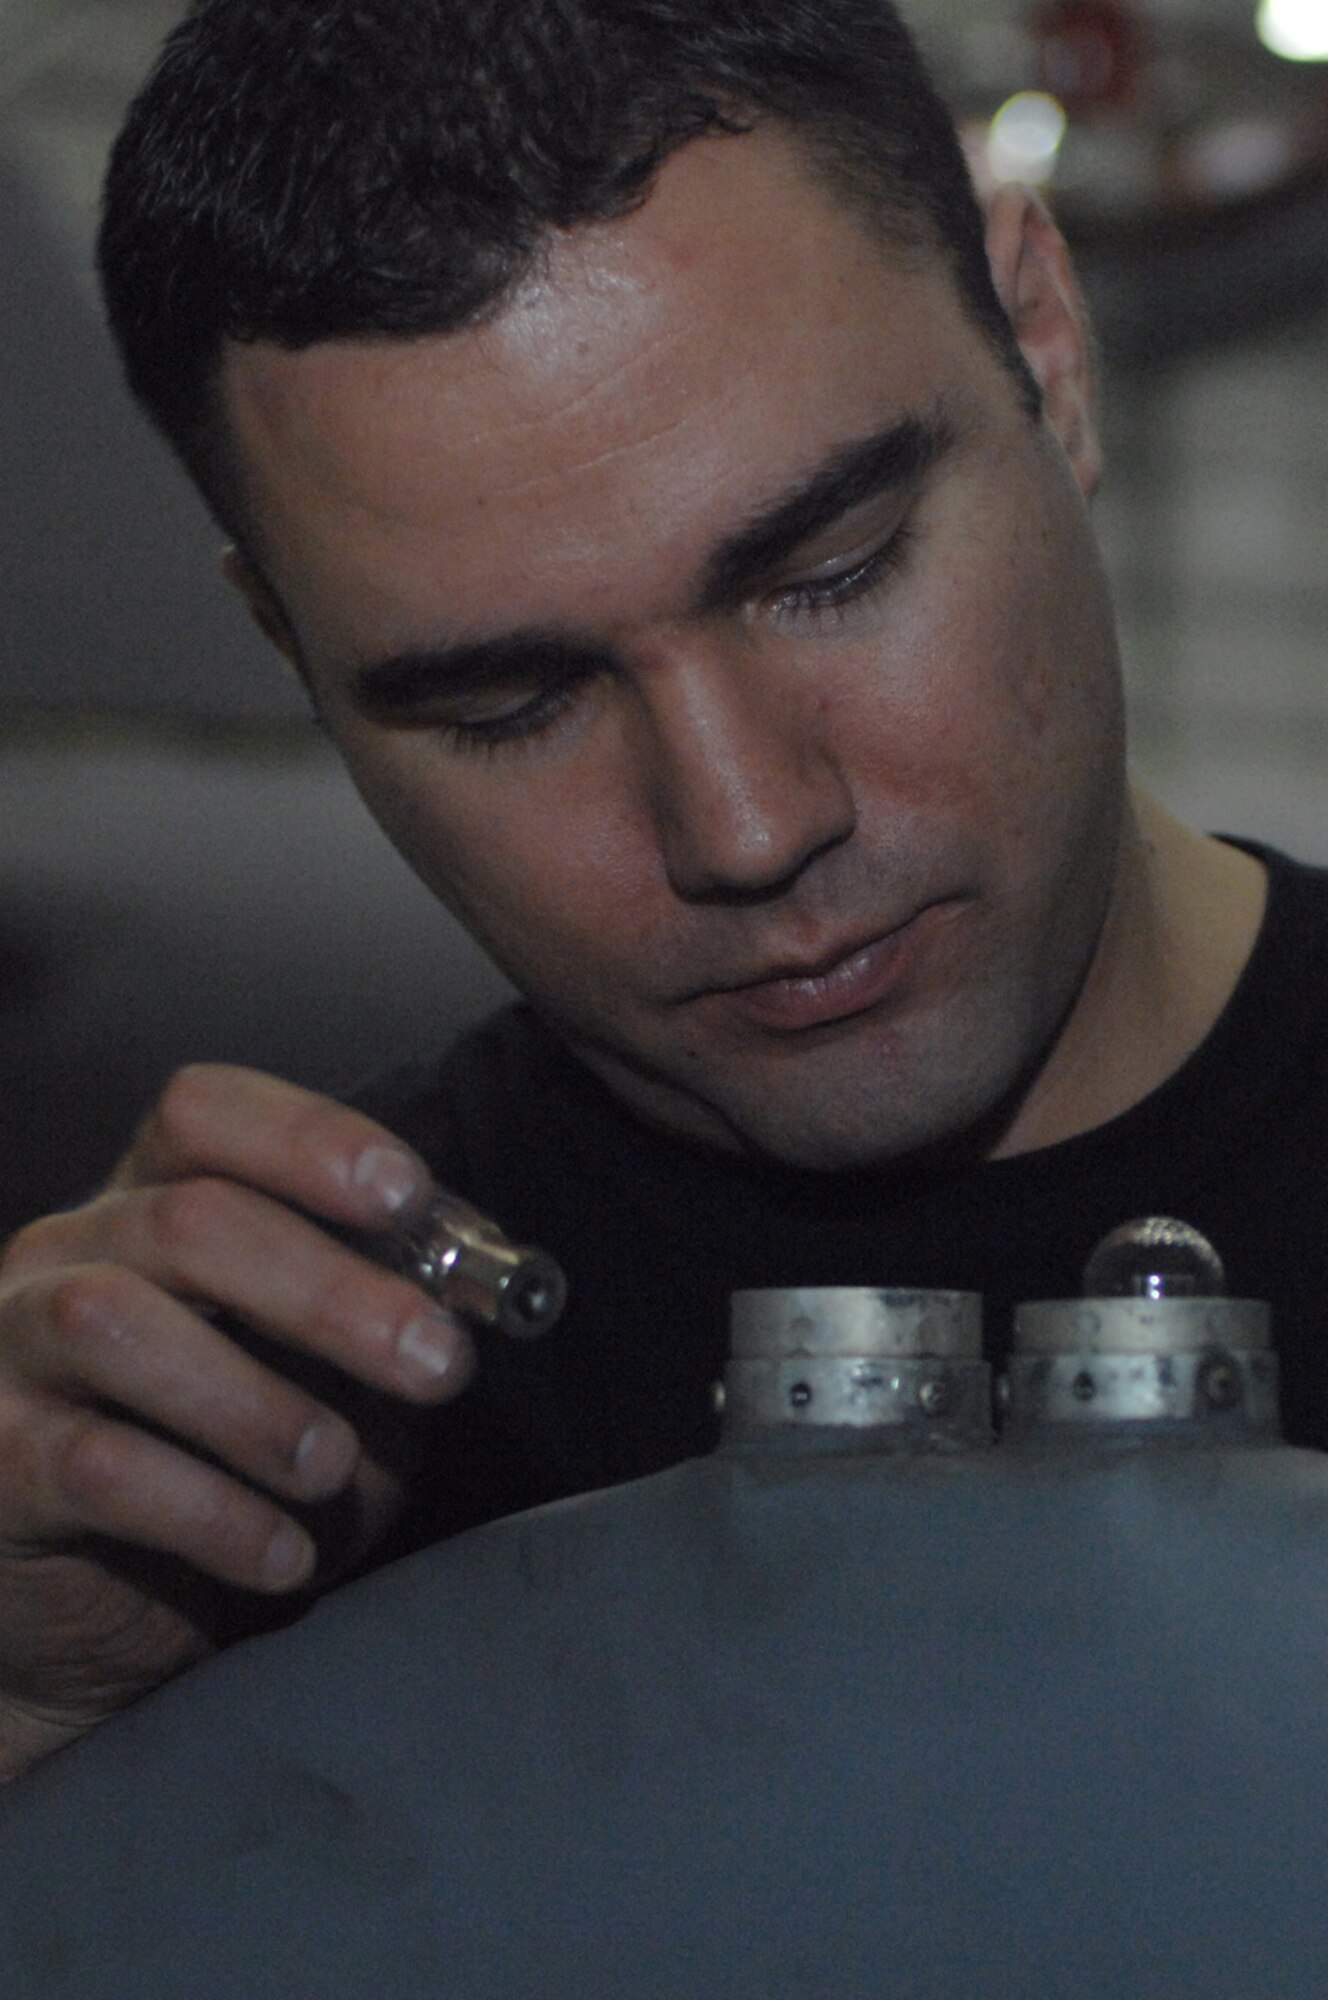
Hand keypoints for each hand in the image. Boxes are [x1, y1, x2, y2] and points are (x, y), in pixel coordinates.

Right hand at [0, 1064, 472, 1778]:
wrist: (90, 1618)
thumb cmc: (225, 1470)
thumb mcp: (323, 1385)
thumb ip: (379, 1330)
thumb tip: (464, 1303)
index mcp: (149, 1205)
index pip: (205, 1115)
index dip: (308, 1139)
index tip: (406, 1195)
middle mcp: (65, 1254)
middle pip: (188, 1220)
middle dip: (330, 1291)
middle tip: (436, 1364)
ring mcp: (12, 1353)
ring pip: (117, 1323)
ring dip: (257, 1402)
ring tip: (334, 1466)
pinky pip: (95, 1466)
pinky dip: (212, 1514)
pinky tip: (284, 1555)